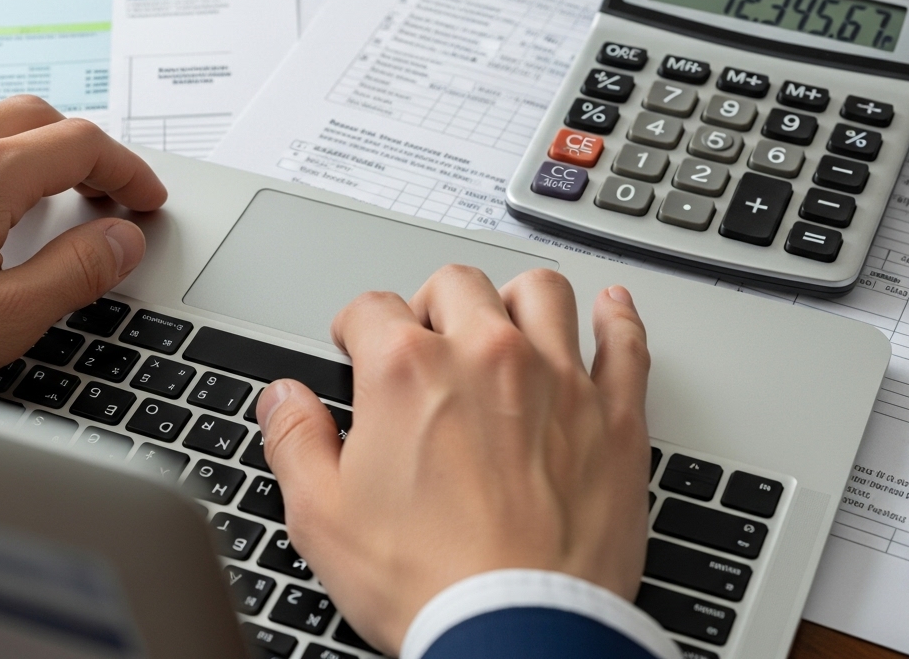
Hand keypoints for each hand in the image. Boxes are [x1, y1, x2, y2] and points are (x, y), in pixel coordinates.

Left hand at [0, 95, 165, 387]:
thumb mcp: (3, 321)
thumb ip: (75, 272)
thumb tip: (122, 239)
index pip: (80, 143)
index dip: (127, 170)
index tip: (145, 200)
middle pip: (35, 116)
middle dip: (84, 151)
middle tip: (107, 197)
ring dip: (26, 139)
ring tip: (42, 187)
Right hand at [256, 266, 650, 653]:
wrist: (518, 629)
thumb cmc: (428, 581)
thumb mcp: (323, 517)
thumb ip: (295, 441)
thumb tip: (283, 400)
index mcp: (407, 372)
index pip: (371, 308)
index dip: (355, 327)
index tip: (357, 345)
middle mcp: (486, 356)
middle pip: (455, 285)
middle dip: (430, 304)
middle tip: (425, 340)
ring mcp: (558, 380)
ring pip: (541, 293)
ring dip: (515, 300)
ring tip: (504, 323)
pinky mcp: (615, 416)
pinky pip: (625, 342)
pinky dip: (616, 319)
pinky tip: (610, 310)